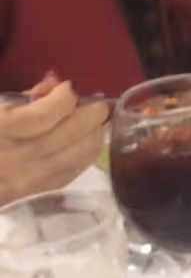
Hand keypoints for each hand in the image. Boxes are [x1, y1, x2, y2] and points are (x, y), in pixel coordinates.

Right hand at [0, 76, 109, 206]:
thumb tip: (56, 84)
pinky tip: (87, 142)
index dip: (66, 96)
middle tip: (95, 103)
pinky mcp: (33, 194)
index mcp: (1, 130)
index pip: (48, 113)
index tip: (68, 88)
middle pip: (70, 133)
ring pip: (78, 154)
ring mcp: (26, 180)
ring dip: (94, 133)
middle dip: (92, 114)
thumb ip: (22, 98)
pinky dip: (86, 154)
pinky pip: (71, 172)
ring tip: (96, 121)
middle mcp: (16, 158)